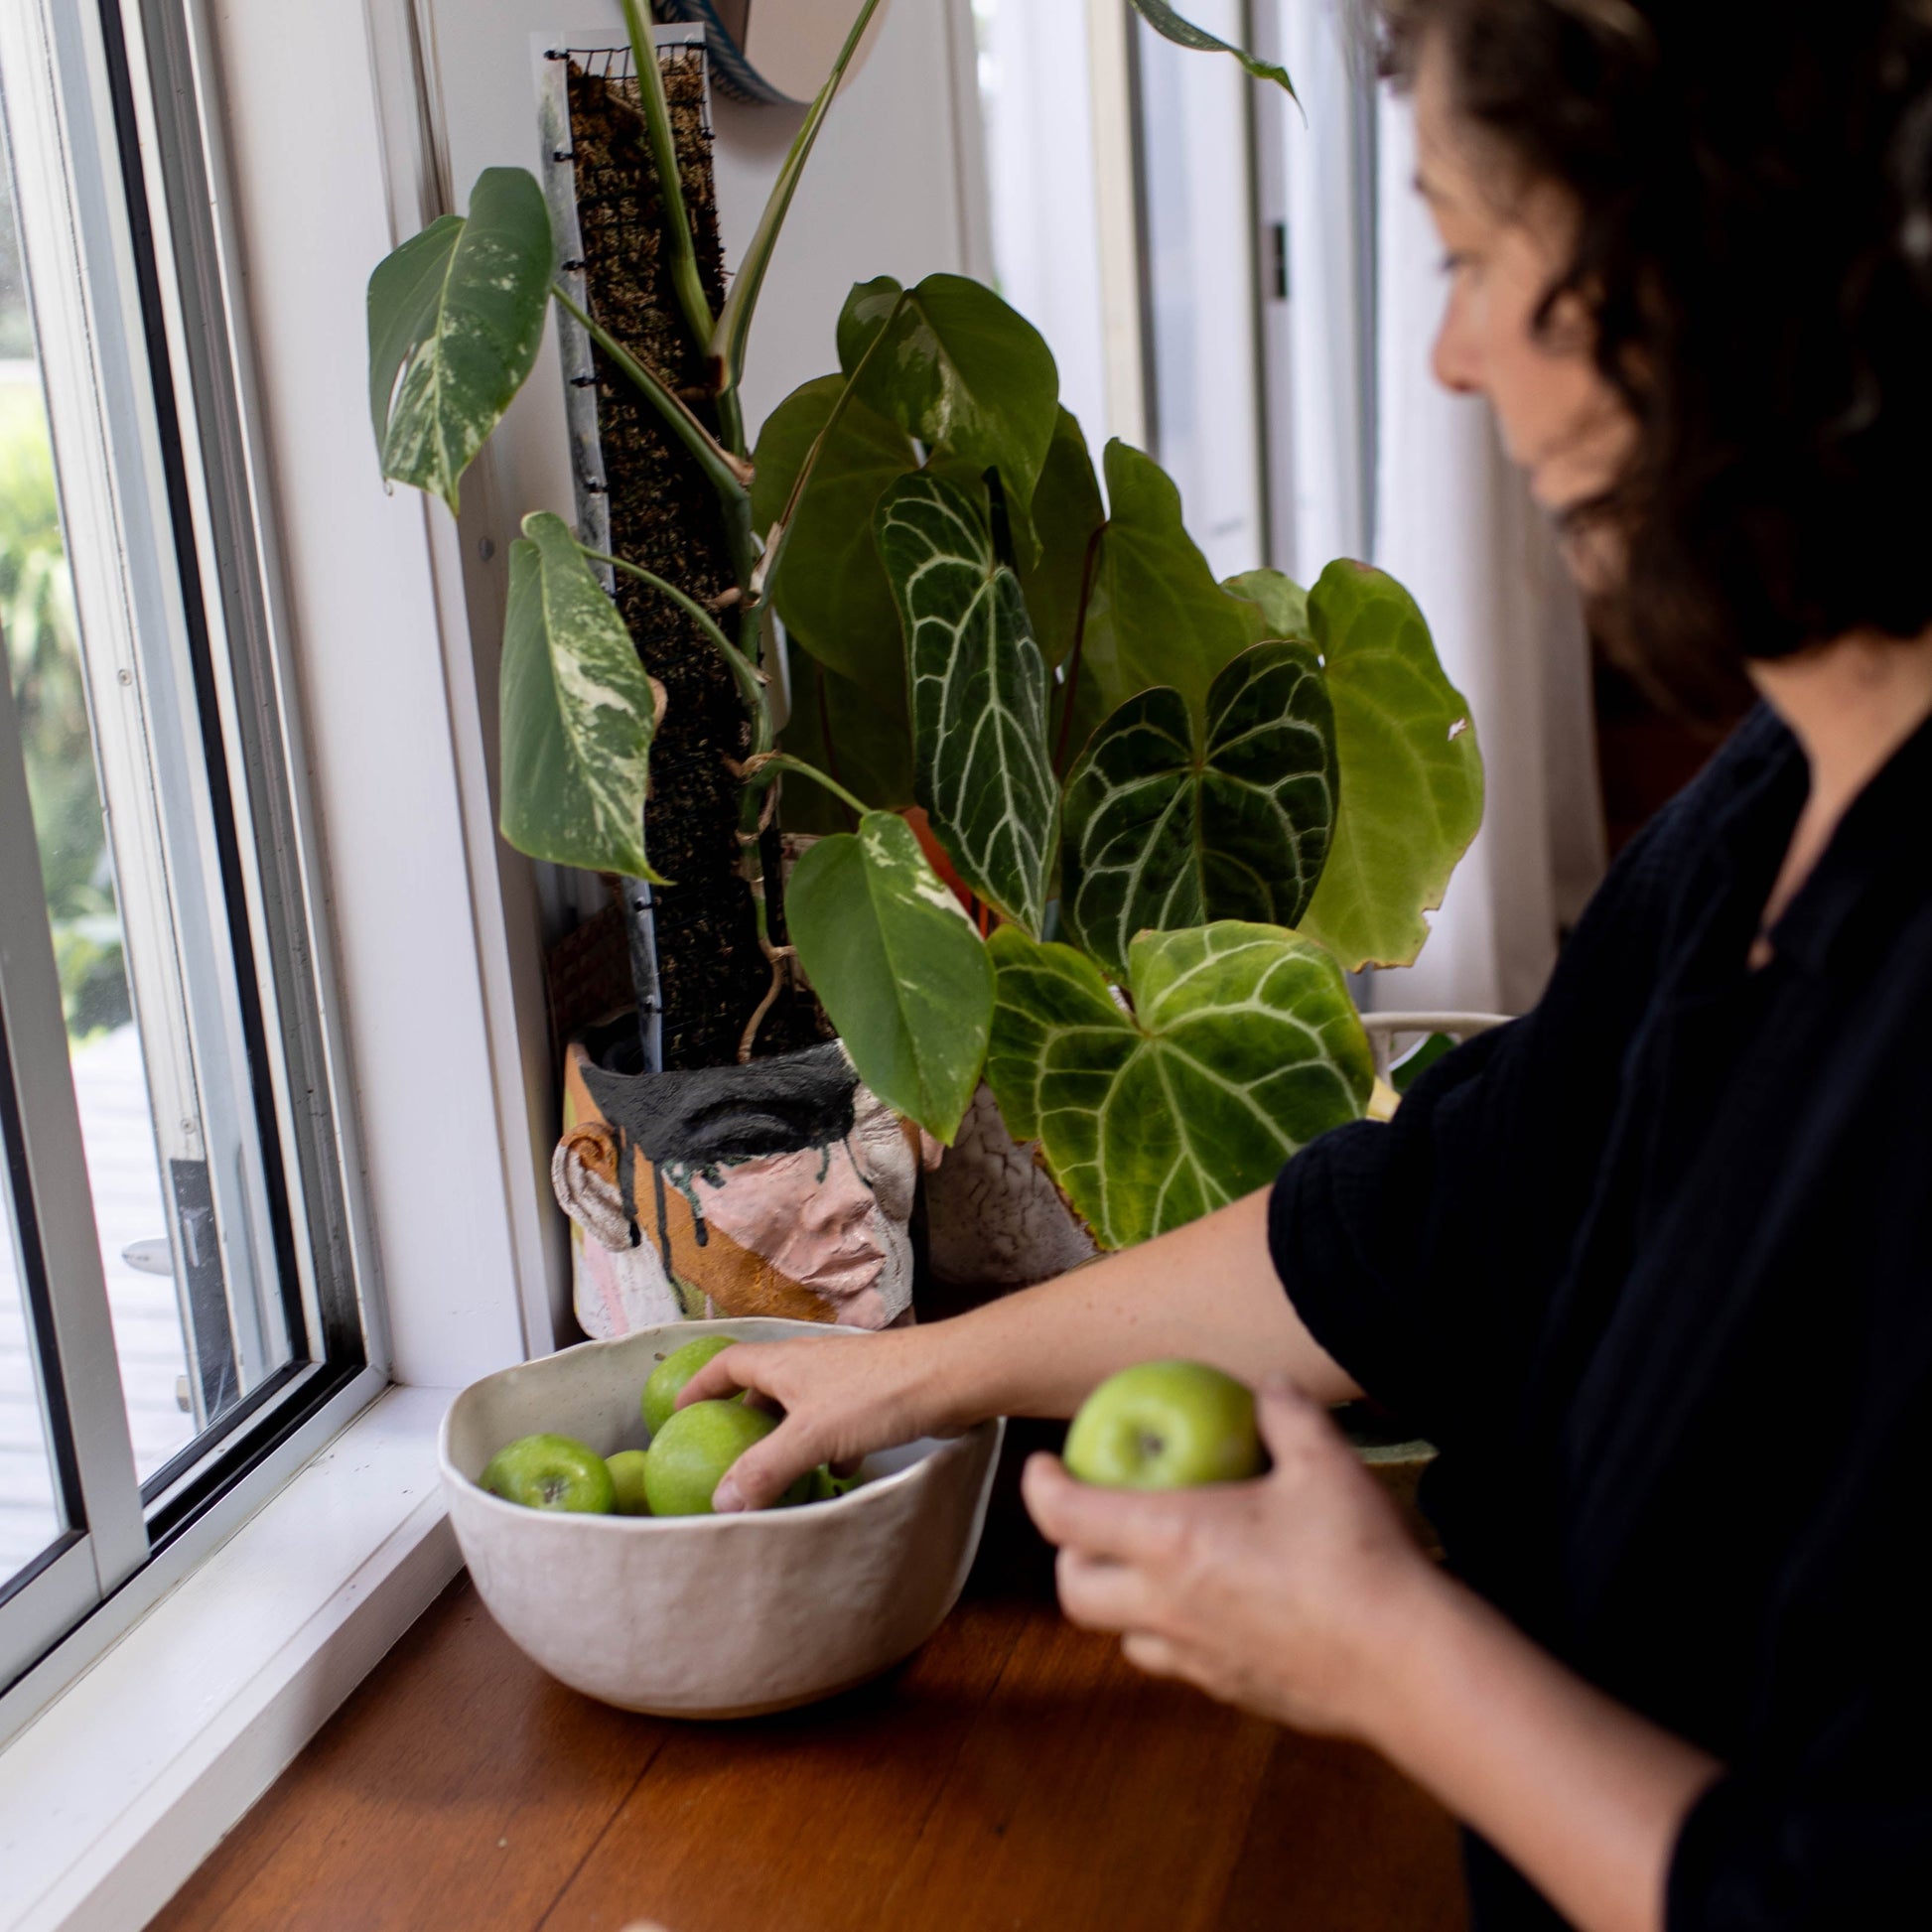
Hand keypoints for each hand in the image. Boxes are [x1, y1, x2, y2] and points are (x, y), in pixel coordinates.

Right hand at [676, 1327, 957, 1511]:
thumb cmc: (877, 1396)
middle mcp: (810, 1363)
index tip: (677, 1412)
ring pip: (802, 1405)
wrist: (950, 1376)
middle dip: (744, 1416)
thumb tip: (720, 1504)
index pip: (727, 1364)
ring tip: (778, 1470)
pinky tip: (837, 1472)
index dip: (700, 1386)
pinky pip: (838, 1421)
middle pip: (763, 1384)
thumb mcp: (811, 1437)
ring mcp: (844, 1378)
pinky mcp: (874, 1395)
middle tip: (728, 1450)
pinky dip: (828, 1446)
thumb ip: (764, 1469)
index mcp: (784, 1362)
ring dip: (787, 1435)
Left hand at [1021, 1375, 1434, 1737]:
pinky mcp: (1232, 1691)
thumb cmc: (1356, 1559)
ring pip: (1124, 1635)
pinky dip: (1173, 1633)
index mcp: (1168, 1541)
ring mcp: (1196, 1657)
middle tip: (1094, 1519)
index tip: (1041, 1465)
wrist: (1406, 1664)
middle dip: (1070, 1554)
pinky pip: (1178, 1662)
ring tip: (1153, 1565)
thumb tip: (1270, 1389)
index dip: (1039, 1486)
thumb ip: (1287, 1415)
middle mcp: (1165, 1604)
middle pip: (1075, 1591)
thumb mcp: (1324, 1462)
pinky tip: (1214, 1607)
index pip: (1065, 1516)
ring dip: (1122, 1599)